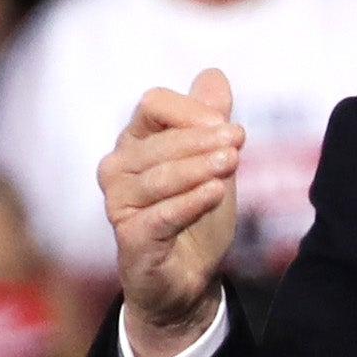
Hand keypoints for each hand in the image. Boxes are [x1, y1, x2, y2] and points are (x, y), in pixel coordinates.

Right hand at [98, 67, 242, 356]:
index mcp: (136, 141)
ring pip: (158, 177)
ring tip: (231, 164)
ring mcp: (119, 203)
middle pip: (158, 140)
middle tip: (238, 141)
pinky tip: (215, 192)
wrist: (188, 280)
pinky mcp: (130, 238)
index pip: (154, 104)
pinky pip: (160, 216)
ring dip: (197, 168)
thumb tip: (213, 75)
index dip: (191, 110)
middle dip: (201, 140)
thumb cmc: (195, 217)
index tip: (229, 126)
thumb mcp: (211, 164)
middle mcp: (119, 167)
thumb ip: (211, 123)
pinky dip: (189, 202)